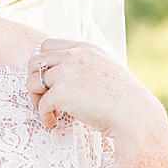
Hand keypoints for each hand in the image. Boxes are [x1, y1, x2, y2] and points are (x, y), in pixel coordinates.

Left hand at [27, 38, 165, 140]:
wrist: (134, 114)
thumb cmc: (124, 98)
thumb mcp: (108, 69)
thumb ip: (88, 65)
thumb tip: (70, 75)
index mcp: (85, 48)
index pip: (48, 45)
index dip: (45, 63)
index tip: (51, 81)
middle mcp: (74, 56)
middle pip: (35, 61)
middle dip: (34, 79)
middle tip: (43, 96)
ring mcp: (66, 73)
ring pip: (32, 81)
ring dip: (35, 97)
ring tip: (48, 110)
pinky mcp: (62, 93)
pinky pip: (41, 104)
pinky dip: (44, 115)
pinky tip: (53, 122)